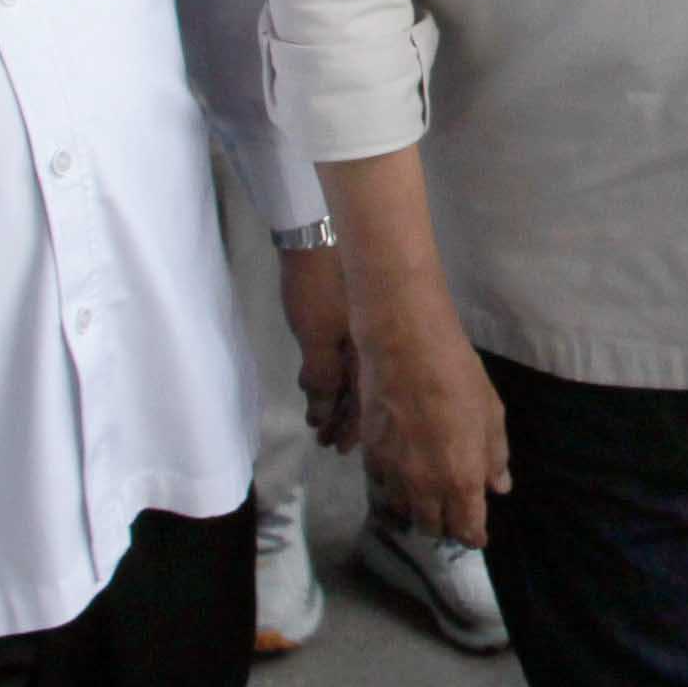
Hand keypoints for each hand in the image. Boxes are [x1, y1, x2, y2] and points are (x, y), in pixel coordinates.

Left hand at [276, 244, 356, 448]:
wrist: (316, 237)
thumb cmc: (318, 288)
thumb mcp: (316, 338)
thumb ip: (321, 378)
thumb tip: (323, 413)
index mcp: (369, 354)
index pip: (364, 404)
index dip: (350, 429)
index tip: (338, 450)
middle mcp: (371, 347)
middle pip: (362, 394)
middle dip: (345, 420)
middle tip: (328, 442)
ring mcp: (360, 331)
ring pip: (353, 378)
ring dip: (338, 401)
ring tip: (323, 421)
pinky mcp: (347, 317)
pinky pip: (345, 360)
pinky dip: (334, 378)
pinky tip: (323, 385)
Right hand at [354, 300, 508, 552]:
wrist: (405, 347)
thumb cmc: (458, 376)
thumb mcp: (491, 414)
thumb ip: (494, 456)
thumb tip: (498, 486)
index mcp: (461, 479)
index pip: (466, 529)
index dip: (473, 535)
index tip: (476, 534)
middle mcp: (424, 486)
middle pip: (431, 526)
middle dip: (444, 525)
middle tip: (452, 511)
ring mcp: (392, 473)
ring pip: (403, 508)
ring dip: (416, 507)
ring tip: (425, 493)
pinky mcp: (369, 455)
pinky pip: (382, 483)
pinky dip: (394, 484)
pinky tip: (402, 468)